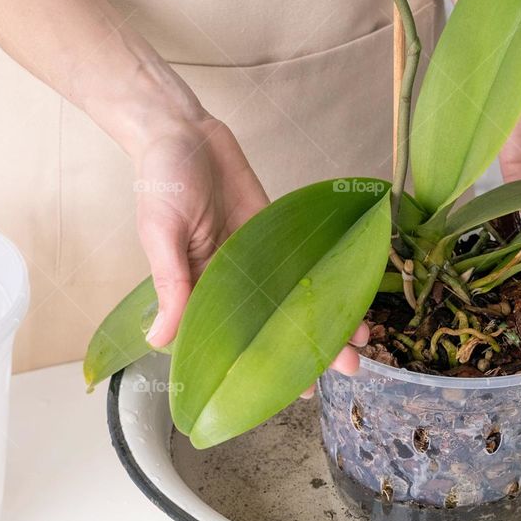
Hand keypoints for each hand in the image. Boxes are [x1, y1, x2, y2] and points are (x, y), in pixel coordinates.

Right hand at [133, 111, 366, 374]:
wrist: (183, 129)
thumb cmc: (162, 180)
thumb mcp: (161, 233)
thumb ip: (170, 284)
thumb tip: (160, 339)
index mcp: (198, 290)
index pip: (233, 340)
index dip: (261, 365)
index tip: (289, 390)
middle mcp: (231, 280)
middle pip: (273, 323)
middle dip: (307, 346)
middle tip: (344, 372)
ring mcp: (257, 255)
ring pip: (295, 296)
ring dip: (326, 317)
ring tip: (360, 342)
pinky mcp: (274, 228)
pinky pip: (305, 258)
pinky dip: (328, 276)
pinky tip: (352, 293)